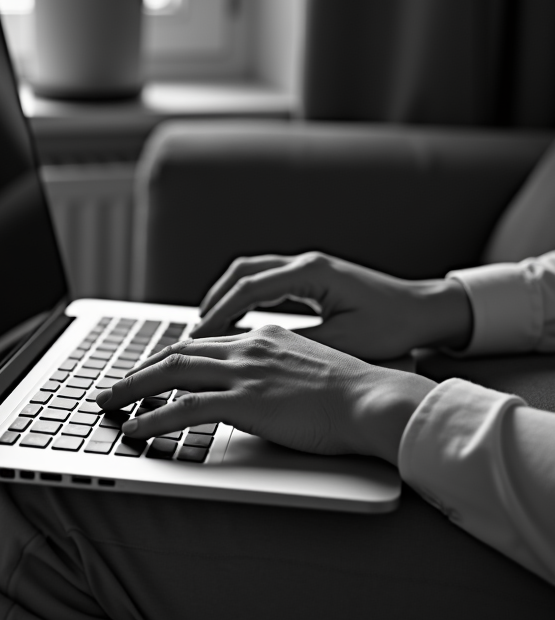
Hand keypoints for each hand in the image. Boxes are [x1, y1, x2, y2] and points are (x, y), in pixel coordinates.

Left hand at [97, 325, 436, 464]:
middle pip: (178, 353)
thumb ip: (278, 371)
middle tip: (113, 386)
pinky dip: (153, 419)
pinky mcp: (246, 400)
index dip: (169, 358)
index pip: (204, 343)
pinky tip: (135, 429)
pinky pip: (185, 409)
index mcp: (264, 337)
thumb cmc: (353, 393)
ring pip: (172, 374)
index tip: (149, 371)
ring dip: (133, 389)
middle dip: (140, 370)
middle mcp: (249, 347)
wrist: (374, 400)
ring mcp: (245, 372)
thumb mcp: (309, 368)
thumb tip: (262, 390)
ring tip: (108, 404)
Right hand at [192, 252, 471, 358]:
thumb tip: (260, 357)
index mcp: (312, 273)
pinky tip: (235, 319)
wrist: (426, 310)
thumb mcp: (346, 342)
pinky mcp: (312, 275)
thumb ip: (302, 345)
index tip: (197, 337)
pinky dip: (243, 296)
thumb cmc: (394, 327)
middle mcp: (305, 262)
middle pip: (241, 272)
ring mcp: (308, 265)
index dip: (218, 314)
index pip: (249, 289)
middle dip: (212, 301)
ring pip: (250, 272)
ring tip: (205, 326)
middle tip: (192, 333)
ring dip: (224, 296)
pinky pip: (265, 279)